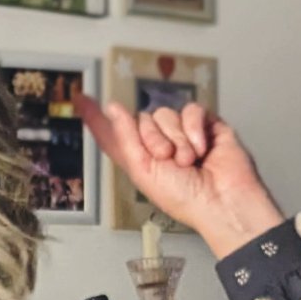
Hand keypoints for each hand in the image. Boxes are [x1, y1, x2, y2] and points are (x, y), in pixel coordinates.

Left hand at [72, 93, 285, 253]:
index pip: (114, 134)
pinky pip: (191, 110)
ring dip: (177, 139)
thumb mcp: (143, 172)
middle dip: (154, 139)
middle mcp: (159, 144)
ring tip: (189, 162)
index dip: (97, 118)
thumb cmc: (184, 198)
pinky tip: (202, 149)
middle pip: (143, 119)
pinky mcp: (206, 125)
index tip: (79, 99)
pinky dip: (194, 129)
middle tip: (168, 160)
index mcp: (139, 159)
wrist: (221, 201)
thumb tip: (113, 107)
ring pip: (166, 114)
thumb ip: (125, 138)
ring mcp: (183, 133)